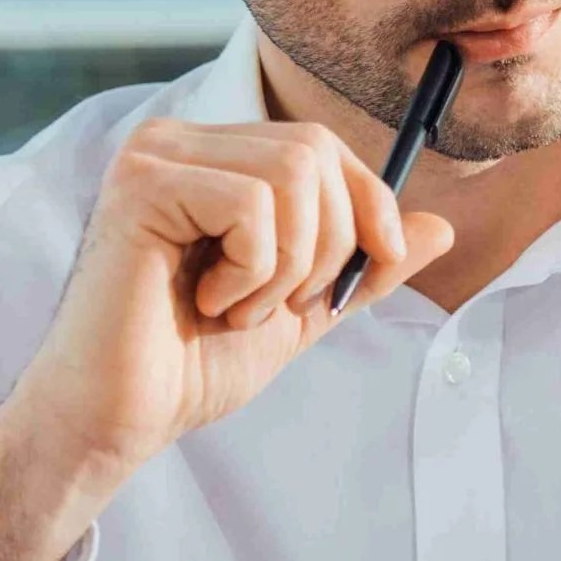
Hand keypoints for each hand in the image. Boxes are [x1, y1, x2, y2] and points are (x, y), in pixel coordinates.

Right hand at [0, 118, 451, 560]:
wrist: (118, 420)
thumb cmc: (190, 365)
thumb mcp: (300, 308)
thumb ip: (361, 265)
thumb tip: (441, 229)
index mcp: (212, 158)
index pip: (322, 147)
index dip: (370, 206)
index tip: (371, 270)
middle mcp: (178, 141)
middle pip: (315, 151)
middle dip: (330, 243)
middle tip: (279, 305)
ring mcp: (155, 155)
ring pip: (292, 173)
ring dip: (288, 265)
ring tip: (237, 309)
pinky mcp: (140, 185)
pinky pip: (250, 204)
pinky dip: (252, 271)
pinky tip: (208, 302)